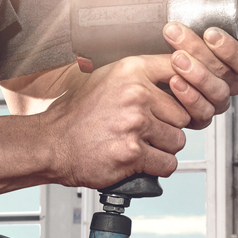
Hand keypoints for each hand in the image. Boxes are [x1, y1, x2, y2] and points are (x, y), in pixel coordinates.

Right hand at [38, 53, 190, 188]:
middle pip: (183, 114)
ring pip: (177, 140)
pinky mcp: (132, 153)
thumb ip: (141, 75)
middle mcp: (135, 94)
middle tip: (149, 131)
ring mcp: (134, 124)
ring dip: (164, 148)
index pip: (180, 72)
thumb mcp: (107, 79)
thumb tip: (177, 76)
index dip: (184, 90)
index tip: (179, 99)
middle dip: (170, 126)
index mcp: (131, 70)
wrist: (52, 143)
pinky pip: (167, 163)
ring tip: (142, 145)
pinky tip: (141, 160)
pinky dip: (158, 167)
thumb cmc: (77, 115)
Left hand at [160, 0, 237, 130]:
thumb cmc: (175, 39)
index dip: (232, 49)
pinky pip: (199, 113)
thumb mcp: (188, 10)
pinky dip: (187, 97)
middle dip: (202, 53)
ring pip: (215, 94)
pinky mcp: (196, 116)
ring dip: (195, 74)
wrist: (144, 67)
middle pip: (226, 74)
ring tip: (174, 57)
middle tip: (178, 35)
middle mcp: (225, 82)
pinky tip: (173, 81)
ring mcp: (212, 101)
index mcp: (232, 60)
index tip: (211, 33)